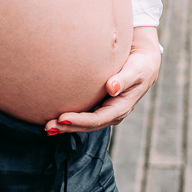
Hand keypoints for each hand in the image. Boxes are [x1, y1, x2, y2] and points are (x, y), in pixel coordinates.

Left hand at [45, 26, 160, 134]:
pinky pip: (83, 115)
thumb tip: (112, 87)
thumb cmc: (140, 65)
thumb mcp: (136, 70)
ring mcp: (105, 111)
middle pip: (88, 126)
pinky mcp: (99, 106)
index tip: (62, 117)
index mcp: (121, 108)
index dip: (80, 121)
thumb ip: (124, 78)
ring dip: (66, 126)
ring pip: (84, 123)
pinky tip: (55, 117)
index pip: (98, 119)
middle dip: (68, 127)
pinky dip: (69, 118)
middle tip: (48, 127)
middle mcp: (112, 114)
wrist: (144, 64)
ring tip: (47, 127)